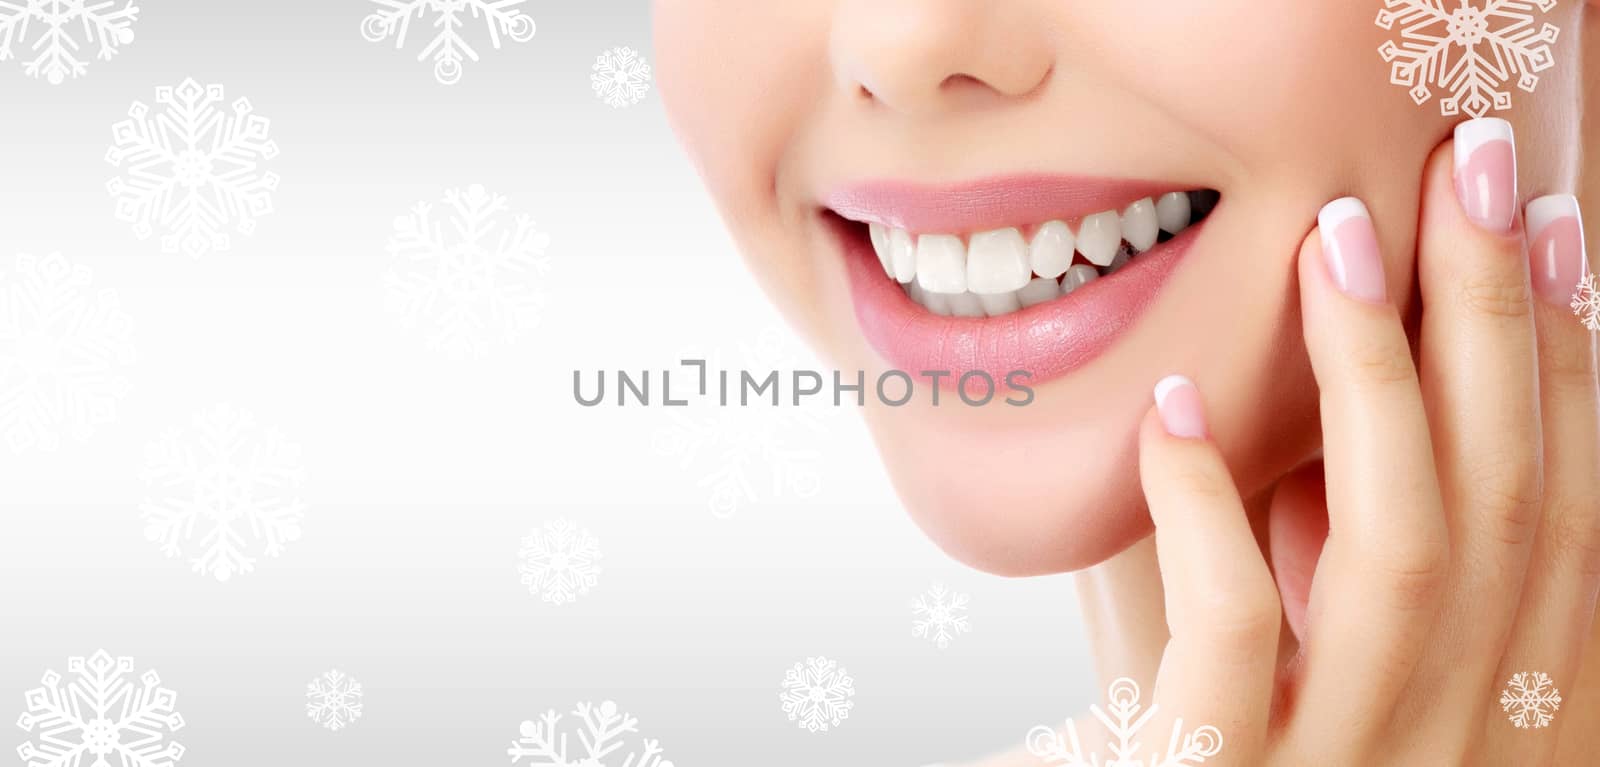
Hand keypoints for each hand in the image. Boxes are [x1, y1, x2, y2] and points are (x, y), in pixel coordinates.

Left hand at [1138, 118, 1597, 764]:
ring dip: (1379, 384)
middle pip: (1502, 511)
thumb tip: (1337, 422)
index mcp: (1504, 727)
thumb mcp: (1318, 692)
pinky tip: (1173, 411)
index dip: (1568, 372)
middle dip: (1498, 328)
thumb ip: (1340, 587)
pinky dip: (1207, 512)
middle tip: (1466, 175)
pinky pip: (1235, 642)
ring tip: (1337, 244)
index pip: (1559, 525)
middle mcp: (1458, 756)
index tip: (1547, 233)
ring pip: (1403, 557)